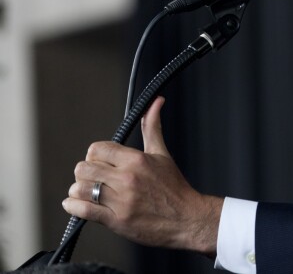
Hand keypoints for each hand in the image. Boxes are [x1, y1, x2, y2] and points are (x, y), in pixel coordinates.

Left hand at [62, 96, 221, 256]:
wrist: (186, 218)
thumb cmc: (174, 187)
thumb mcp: (162, 154)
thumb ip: (152, 127)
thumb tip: (155, 103)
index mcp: (137, 160)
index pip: (98, 149)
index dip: (95, 155)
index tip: (100, 161)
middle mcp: (127, 179)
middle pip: (84, 168)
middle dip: (85, 172)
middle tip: (94, 177)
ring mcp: (121, 201)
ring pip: (80, 189)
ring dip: (79, 191)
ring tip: (88, 192)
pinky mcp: (116, 220)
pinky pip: (83, 211)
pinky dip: (74, 207)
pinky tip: (77, 204)